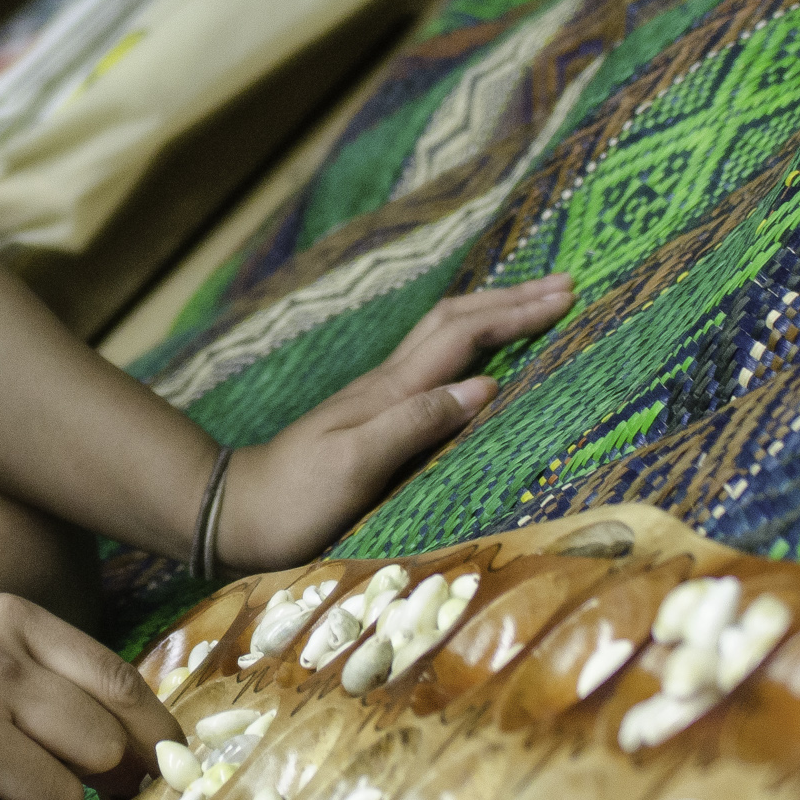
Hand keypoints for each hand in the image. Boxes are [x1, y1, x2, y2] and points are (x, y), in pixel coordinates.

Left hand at [216, 274, 574, 572]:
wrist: (233, 513)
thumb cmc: (295, 499)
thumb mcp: (357, 466)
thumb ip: (416, 423)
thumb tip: (486, 385)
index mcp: (391, 390)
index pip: (462, 334)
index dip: (514, 312)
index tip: (565, 296)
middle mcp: (388, 385)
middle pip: (455, 323)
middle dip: (511, 301)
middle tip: (565, 286)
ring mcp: (380, 400)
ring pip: (443, 340)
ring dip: (491, 318)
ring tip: (534, 306)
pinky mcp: (375, 421)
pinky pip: (435, 369)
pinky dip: (470, 351)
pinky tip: (481, 362)